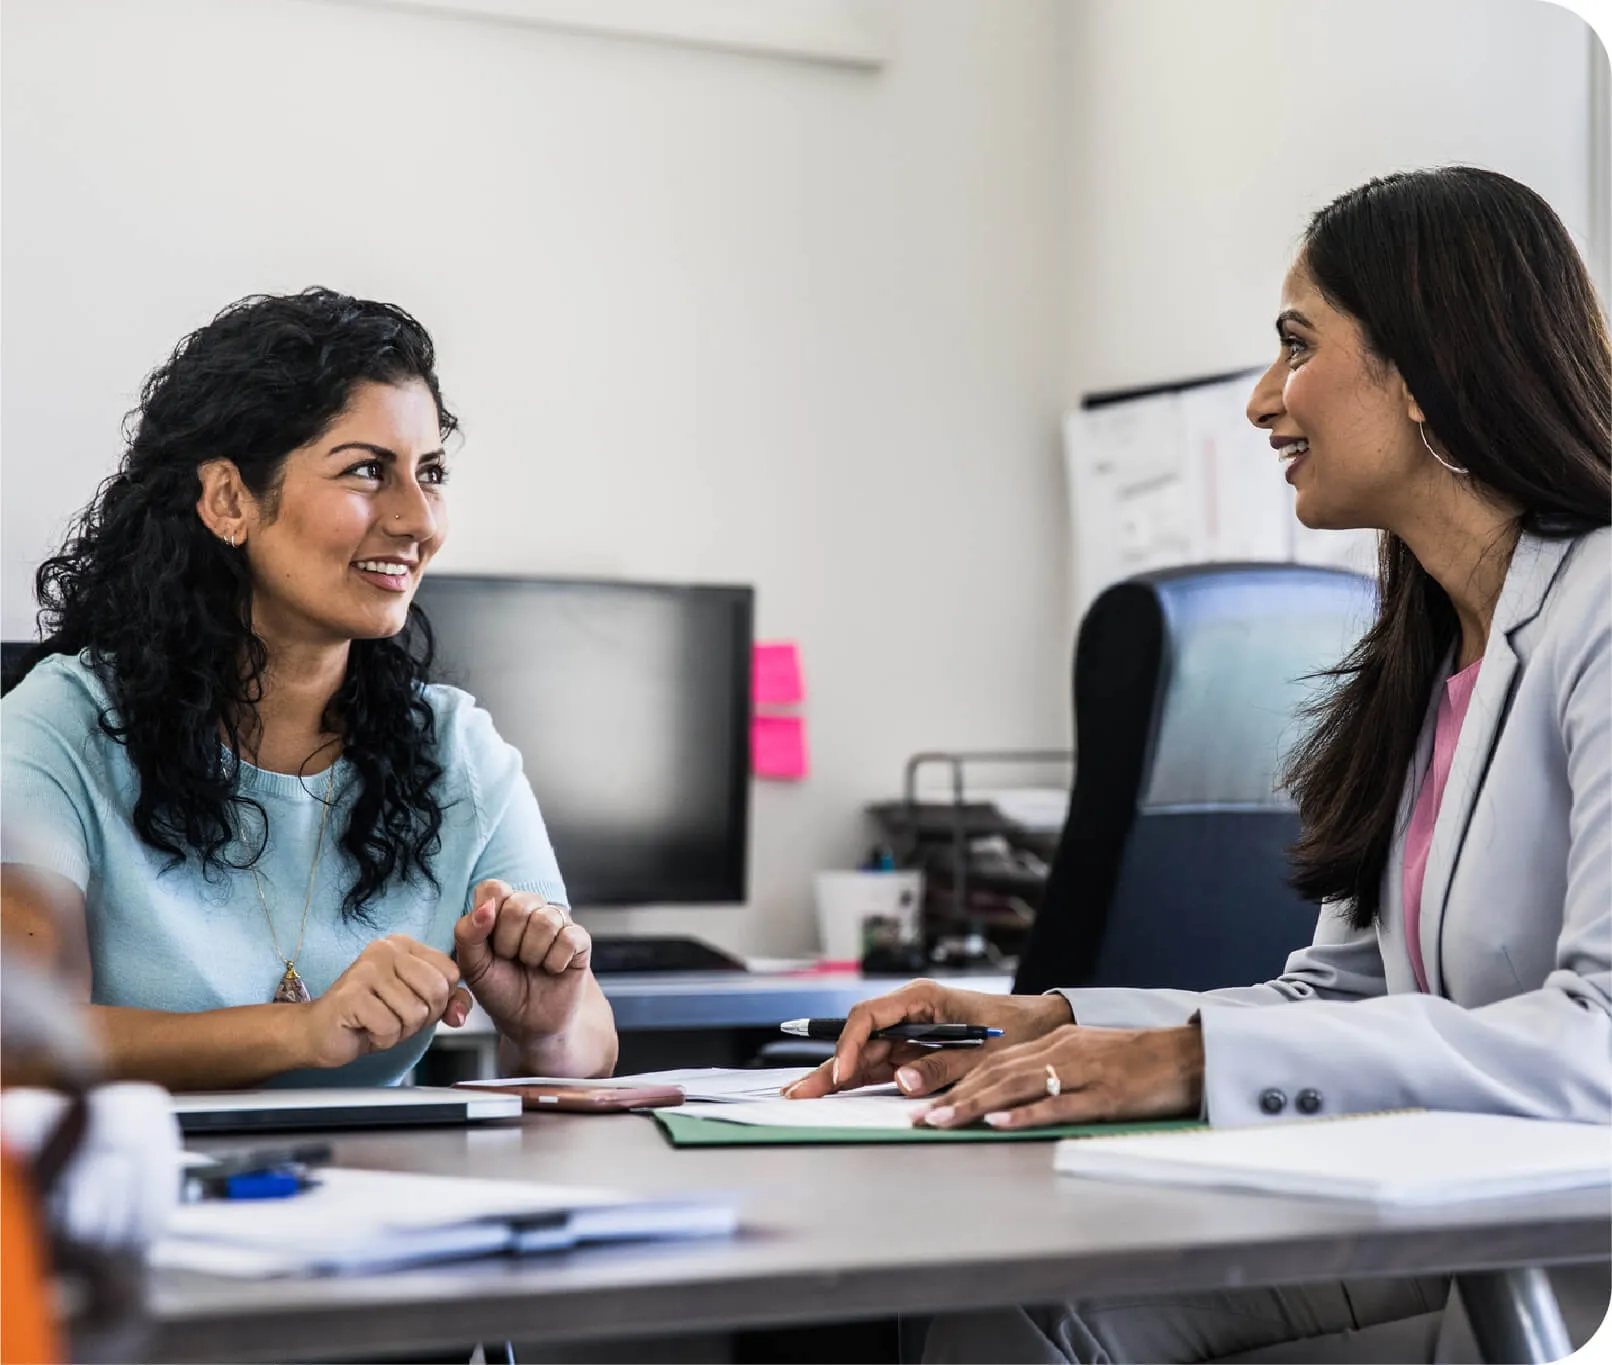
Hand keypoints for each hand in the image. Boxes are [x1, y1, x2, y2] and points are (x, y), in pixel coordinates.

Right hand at [299, 935, 466, 1068]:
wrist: (320, 1032)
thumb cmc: (370, 1016)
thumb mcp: (418, 1005)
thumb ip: (448, 1002)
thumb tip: (461, 1013)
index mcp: (404, 945)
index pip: (450, 973)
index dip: (440, 1001)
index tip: (413, 1004)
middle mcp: (386, 949)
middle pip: (436, 991)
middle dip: (422, 1017)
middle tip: (395, 1017)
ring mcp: (366, 969)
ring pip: (415, 1012)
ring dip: (400, 1030)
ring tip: (378, 1021)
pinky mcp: (351, 995)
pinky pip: (390, 1027)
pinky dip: (382, 1039)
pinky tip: (365, 1029)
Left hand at [454, 880, 591, 1048]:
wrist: (529, 1023)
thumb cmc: (500, 990)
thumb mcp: (473, 967)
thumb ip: (468, 934)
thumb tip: (485, 908)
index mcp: (500, 910)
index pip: (493, 888)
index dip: (488, 917)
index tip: (488, 944)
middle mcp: (530, 909)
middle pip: (519, 903)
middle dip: (508, 942)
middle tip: (510, 959)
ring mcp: (557, 922)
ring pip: (545, 920)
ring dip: (532, 954)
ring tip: (531, 965)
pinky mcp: (580, 939)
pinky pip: (569, 938)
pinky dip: (555, 962)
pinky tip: (552, 969)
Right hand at [782, 979, 1073, 1098]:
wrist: (1043, 1028)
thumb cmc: (1015, 1031)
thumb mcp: (982, 1053)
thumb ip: (941, 1066)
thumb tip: (902, 1081)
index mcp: (921, 1000)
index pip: (869, 1017)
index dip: (850, 1045)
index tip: (841, 1072)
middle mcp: (908, 1014)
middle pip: (858, 1039)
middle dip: (828, 1065)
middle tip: (796, 1091)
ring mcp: (909, 1033)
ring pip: (863, 1056)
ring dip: (835, 1076)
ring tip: (801, 1095)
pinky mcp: (914, 1052)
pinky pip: (880, 1067)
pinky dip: (857, 1080)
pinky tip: (831, 1092)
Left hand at [912, 1022, 1203, 1129]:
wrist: (1188, 1055)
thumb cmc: (1137, 1063)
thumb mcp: (1087, 1057)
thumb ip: (1052, 1072)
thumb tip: (1010, 1099)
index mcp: (1054, 1043)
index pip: (993, 1062)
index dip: (955, 1081)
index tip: (924, 1102)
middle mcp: (1061, 1051)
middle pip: (996, 1073)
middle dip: (952, 1096)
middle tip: (917, 1117)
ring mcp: (1082, 1071)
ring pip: (1018, 1086)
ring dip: (975, 1105)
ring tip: (941, 1120)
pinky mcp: (1104, 1094)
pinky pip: (1058, 1104)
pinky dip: (1026, 1114)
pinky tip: (1000, 1123)